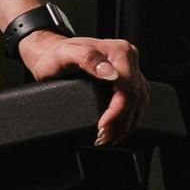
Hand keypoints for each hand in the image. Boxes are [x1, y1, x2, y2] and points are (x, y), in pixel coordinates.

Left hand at [17, 27, 150, 143]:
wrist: (50, 53)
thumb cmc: (56, 55)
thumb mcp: (67, 54)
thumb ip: (88, 58)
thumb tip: (109, 72)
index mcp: (119, 52)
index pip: (128, 87)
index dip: (118, 111)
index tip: (103, 126)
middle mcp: (128, 59)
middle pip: (136, 97)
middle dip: (121, 122)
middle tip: (103, 137)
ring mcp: (129, 70)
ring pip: (139, 102)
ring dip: (126, 124)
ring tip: (109, 138)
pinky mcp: (127, 81)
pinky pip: (135, 102)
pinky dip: (128, 119)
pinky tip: (117, 129)